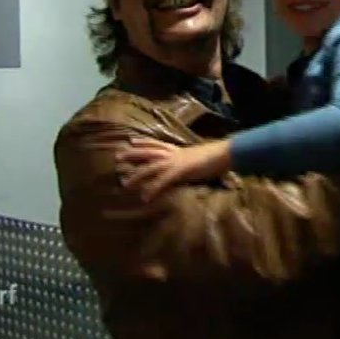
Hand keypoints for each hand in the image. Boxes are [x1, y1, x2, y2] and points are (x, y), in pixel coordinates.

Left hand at [115, 138, 229, 201]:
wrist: (222, 154)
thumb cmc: (213, 156)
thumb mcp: (196, 157)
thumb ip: (187, 160)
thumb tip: (186, 164)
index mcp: (176, 149)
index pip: (156, 143)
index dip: (143, 142)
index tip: (131, 141)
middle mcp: (172, 153)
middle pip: (147, 152)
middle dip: (132, 154)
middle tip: (117, 157)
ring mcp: (174, 162)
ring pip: (150, 168)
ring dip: (136, 176)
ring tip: (124, 184)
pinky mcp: (179, 172)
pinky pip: (162, 181)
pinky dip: (152, 189)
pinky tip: (145, 197)